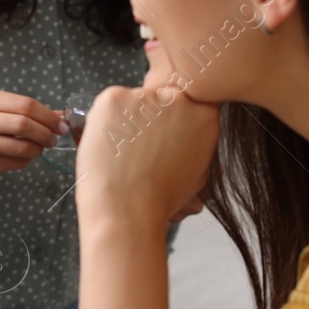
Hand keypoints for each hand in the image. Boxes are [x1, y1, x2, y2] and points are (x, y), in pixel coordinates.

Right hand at [0, 88, 64, 181]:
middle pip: (25, 125)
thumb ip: (22, 110)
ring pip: (23, 147)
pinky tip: (23, 156)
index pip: (26, 105)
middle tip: (53, 138)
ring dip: (38, 149)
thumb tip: (59, 115)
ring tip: (39, 148)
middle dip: (46, 133)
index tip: (60, 124)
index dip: (49, 116)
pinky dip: (26, 160)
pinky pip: (15, 163)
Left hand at [73, 80, 217, 232]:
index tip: (159, 137)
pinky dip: (104, 124)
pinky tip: (111, 149)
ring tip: (124, 156)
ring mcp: (147, 96)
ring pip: (131, 103)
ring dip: (125, 123)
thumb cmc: (159, 200)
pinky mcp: (115, 97)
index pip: (185, 105)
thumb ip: (192, 142)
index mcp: (205, 116)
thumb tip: (179, 133)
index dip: (168, 123)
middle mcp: (179, 100)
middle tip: (139, 151)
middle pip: (158, 100)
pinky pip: (107, 106)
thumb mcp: (198, 169)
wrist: (129, 212)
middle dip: (147, 122)